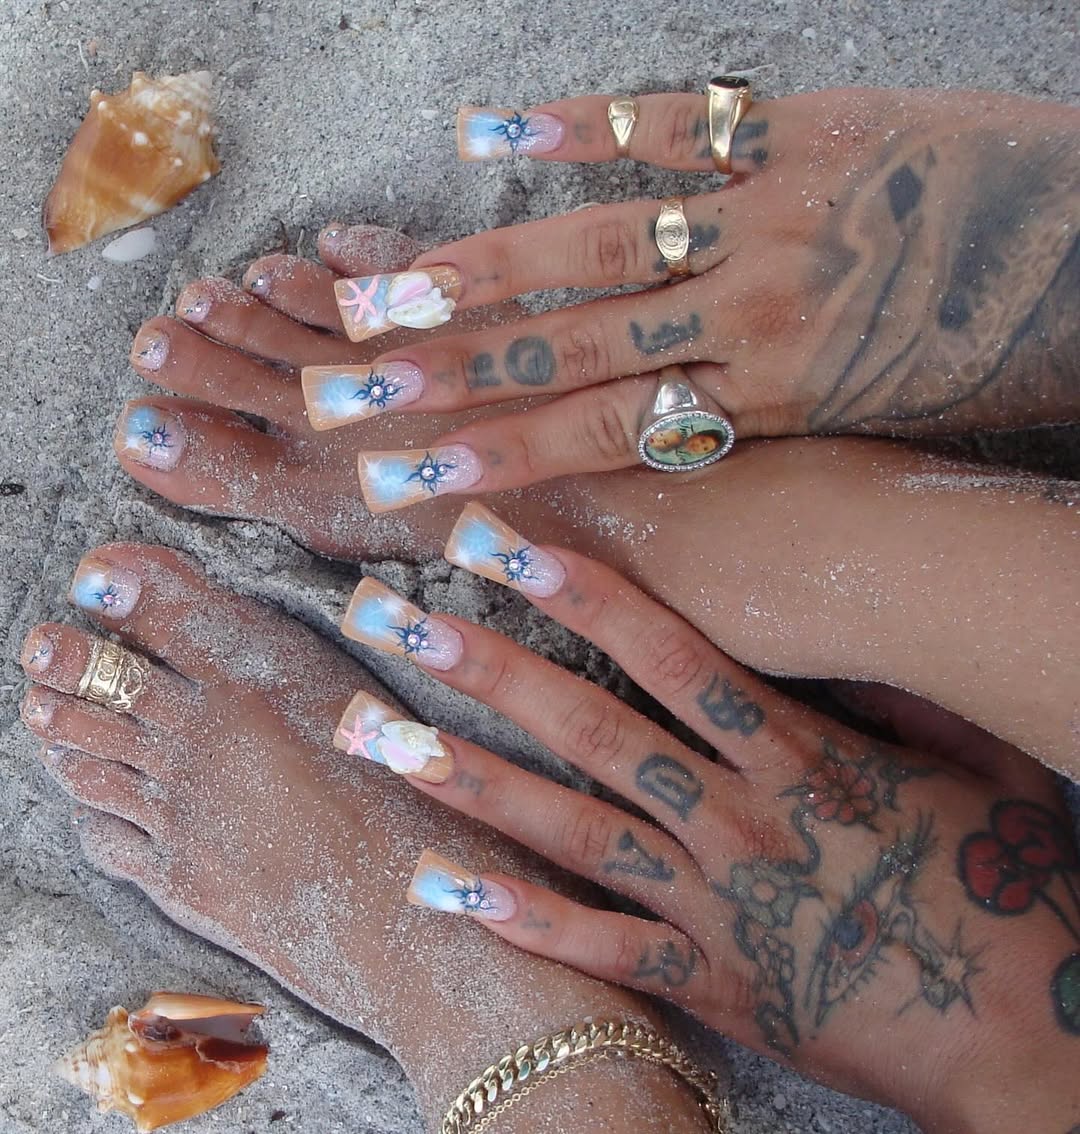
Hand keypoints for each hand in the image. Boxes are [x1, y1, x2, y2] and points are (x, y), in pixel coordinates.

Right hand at [321, 87, 1078, 496]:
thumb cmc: (993, 355)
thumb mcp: (869, 426)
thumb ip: (758, 428)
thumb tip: (656, 438)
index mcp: (774, 396)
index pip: (601, 433)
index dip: (496, 457)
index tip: (407, 481)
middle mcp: (751, 309)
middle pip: (570, 350)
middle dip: (448, 379)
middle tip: (342, 399)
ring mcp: (768, 211)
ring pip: (597, 246)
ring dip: (477, 271)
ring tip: (373, 292)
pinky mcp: (797, 130)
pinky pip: (672, 124)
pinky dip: (576, 127)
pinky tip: (484, 131)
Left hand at [337, 519, 1079, 1132]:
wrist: (1025, 1044)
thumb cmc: (1015, 893)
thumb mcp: (988, 771)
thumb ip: (917, 695)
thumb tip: (863, 629)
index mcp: (802, 755)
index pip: (670, 654)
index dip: (581, 592)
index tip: (502, 541)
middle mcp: (737, 819)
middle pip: (590, 729)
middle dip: (487, 667)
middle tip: (391, 618)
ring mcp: (713, 904)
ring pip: (569, 829)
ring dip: (468, 781)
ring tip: (377, 736)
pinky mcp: (709, 981)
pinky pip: (598, 946)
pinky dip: (519, 918)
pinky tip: (437, 888)